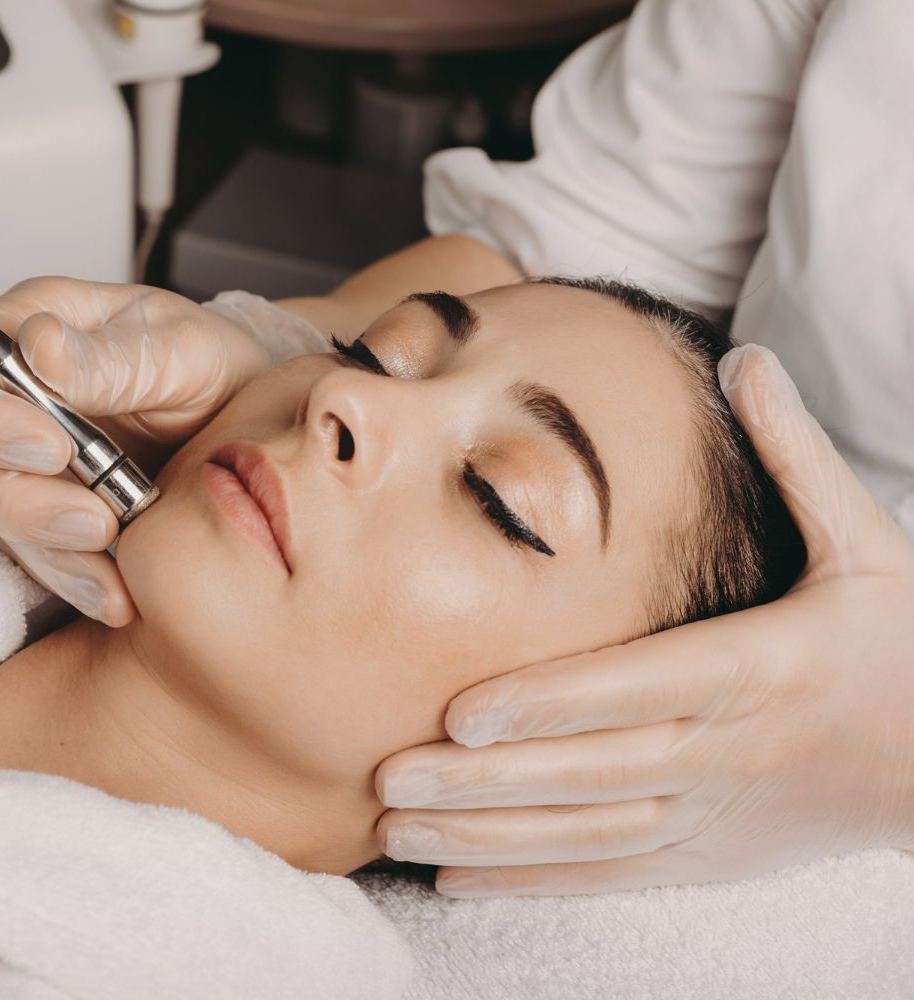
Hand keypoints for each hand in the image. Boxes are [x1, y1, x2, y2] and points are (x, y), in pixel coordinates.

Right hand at [0, 277, 271, 625]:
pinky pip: (35, 557)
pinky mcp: (42, 515)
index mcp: (28, 328)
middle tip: (95, 521)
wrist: (246, 423)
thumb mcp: (183, 349)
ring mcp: (18, 461)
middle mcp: (8, 396)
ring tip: (115, 561)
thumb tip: (39, 351)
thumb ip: (113, 357)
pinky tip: (116, 594)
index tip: (53, 448)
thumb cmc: (210, 365)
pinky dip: (75, 580)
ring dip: (48, 547)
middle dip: (18, 498)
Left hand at [375, 344, 913, 895]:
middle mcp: (728, 750)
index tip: (459, 711)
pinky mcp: (706, 857)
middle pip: (588, 771)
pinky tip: (453, 878)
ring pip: (584, 834)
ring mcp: (713, 815)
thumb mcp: (866, 544)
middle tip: (388, 777)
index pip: (634, 689)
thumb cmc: (903, 643)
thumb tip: (748, 356)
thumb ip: (795, 455)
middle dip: (484, 780)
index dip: (546, 704)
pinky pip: (606, 874)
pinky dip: (529, 880)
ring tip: (397, 831)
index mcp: (758, 666)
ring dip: (486, 839)